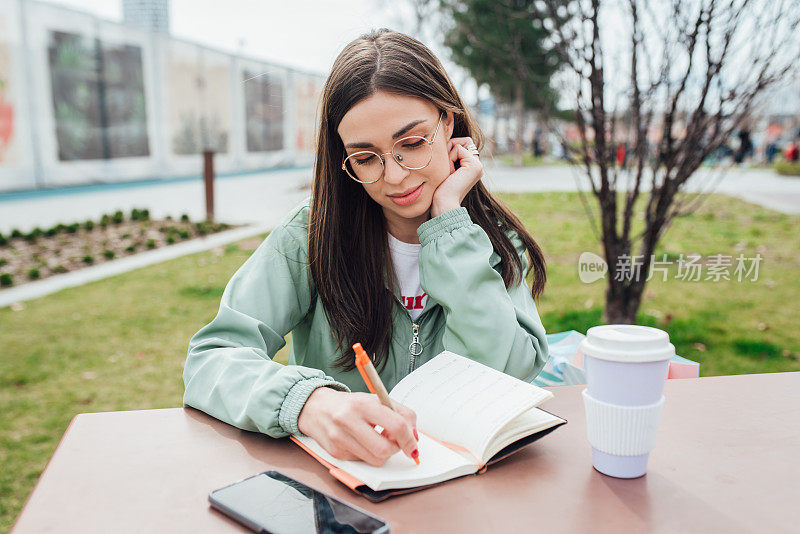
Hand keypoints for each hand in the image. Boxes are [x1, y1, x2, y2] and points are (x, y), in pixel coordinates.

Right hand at [297, 387, 418, 466]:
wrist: (315, 408)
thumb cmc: (349, 404)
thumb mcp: (375, 399)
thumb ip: (399, 413)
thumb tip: (414, 435)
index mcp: (362, 404)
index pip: (396, 425)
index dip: (409, 438)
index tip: (413, 443)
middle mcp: (348, 421)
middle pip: (385, 449)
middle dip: (396, 449)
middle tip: (395, 441)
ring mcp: (340, 439)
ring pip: (375, 459)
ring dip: (383, 453)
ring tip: (377, 439)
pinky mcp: (335, 453)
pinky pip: (363, 461)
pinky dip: (368, 454)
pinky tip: (361, 442)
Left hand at [430, 137, 482, 217]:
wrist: (444, 204)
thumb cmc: (440, 190)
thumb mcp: (445, 170)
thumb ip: (449, 156)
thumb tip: (446, 140)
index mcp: (471, 168)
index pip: (462, 144)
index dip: (450, 149)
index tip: (445, 166)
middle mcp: (477, 166)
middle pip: (464, 141)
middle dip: (450, 148)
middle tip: (446, 167)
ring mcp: (478, 165)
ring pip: (461, 143)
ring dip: (449, 154)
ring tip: (448, 171)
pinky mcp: (474, 165)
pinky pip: (459, 148)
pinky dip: (450, 158)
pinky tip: (451, 172)